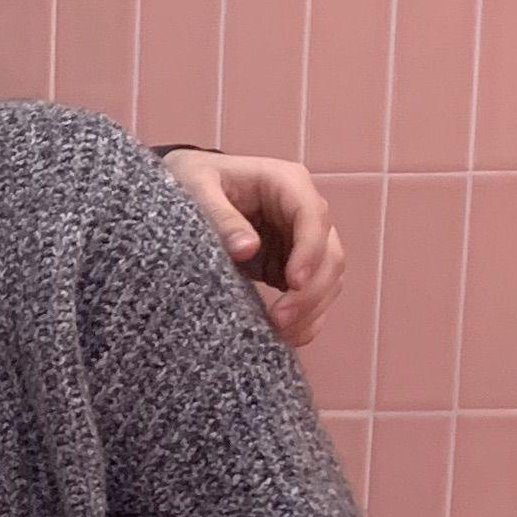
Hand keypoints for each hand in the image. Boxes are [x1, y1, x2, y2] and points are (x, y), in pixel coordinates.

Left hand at [165, 149, 346, 349]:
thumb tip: (247, 248)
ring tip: (282, 333)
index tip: (293, 283)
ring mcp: (302, 240)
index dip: (310, 251)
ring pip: (329, 278)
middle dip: (311, 291)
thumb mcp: (196, 187)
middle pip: (330, 253)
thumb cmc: (192, 180)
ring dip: (312, 309)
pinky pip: (313, 293)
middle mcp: (304, 210)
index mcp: (286, 182)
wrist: (186, 191)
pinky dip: (307, 317)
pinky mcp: (293, 264)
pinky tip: (290, 336)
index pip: (313, 216)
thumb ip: (220, 216)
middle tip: (279, 319)